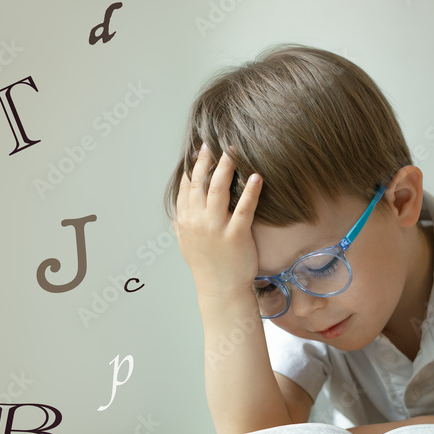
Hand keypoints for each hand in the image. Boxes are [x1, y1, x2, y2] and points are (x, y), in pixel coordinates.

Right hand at [173, 144, 262, 299]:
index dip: (191, 168)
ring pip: (218, 189)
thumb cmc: (206, 267)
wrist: (220, 289)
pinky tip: (257, 177)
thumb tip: (176, 215)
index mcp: (186, 221)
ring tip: (233, 151)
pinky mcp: (236, 234)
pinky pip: (244, 208)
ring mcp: (216, 227)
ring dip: (226, 168)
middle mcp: (198, 221)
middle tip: (214, 144)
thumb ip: (181, 226)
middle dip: (206, 161)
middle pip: (200, 183)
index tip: (198, 152)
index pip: (185, 188)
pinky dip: (250, 191)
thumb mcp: (186, 245)